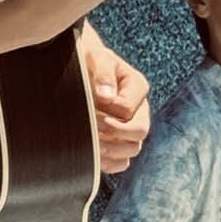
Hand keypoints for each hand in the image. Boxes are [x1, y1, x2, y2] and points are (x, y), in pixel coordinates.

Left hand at [83, 40, 150, 172]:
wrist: (81, 70)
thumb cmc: (89, 61)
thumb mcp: (96, 58)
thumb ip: (103, 73)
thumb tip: (106, 96)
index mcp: (137, 86)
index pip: (128, 109)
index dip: (109, 113)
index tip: (90, 110)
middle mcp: (139, 110)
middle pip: (139, 132)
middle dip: (113, 133)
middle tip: (91, 130)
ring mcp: (130, 128)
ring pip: (132, 150)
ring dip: (111, 150)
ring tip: (90, 143)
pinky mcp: (119, 143)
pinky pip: (122, 163)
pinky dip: (109, 164)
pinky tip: (92, 156)